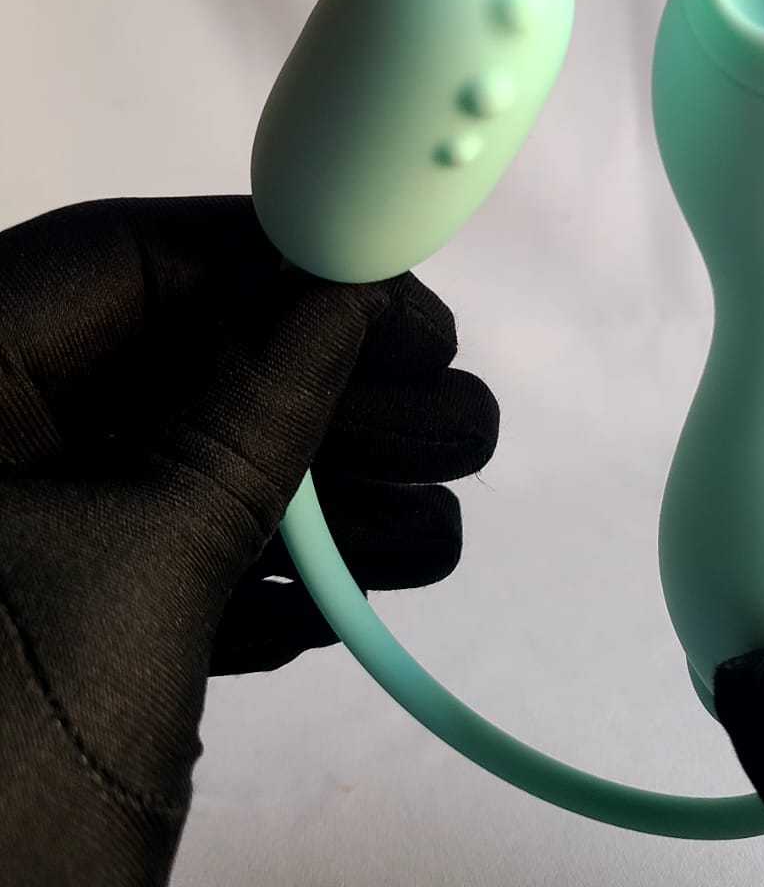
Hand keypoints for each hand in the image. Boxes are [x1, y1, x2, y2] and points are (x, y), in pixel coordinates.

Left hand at [0, 196, 497, 885]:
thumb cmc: (1, 767)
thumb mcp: (144, 570)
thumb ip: (250, 414)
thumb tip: (346, 290)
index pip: (124, 264)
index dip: (275, 260)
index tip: (400, 301)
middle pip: (175, 369)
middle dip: (329, 400)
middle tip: (455, 422)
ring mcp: (20, 538)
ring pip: (186, 471)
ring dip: (323, 502)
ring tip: (439, 531)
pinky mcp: (49, 622)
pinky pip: (170, 558)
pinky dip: (266, 575)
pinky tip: (354, 598)